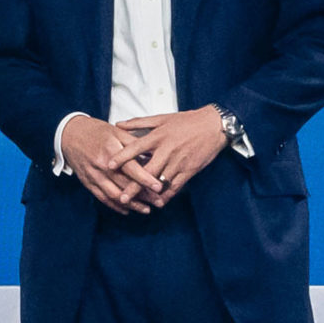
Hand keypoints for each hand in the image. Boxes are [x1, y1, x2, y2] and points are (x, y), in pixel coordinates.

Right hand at [61, 116, 163, 214]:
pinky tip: (127, 210)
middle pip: (125, 184)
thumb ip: (135, 144)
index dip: (145, 179)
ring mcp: (93, 175)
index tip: (159, 187)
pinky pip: (102, 197)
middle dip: (144, 196)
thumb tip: (153, 155)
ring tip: (147, 209)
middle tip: (160, 202)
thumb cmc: (96, 131)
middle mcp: (101, 165)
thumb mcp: (117, 132)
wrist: (69, 134)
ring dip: (131, 204)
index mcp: (110, 149)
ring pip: (114, 195)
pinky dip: (115, 206)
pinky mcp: (87, 182)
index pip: (131, 168)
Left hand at [111, 106, 227, 206]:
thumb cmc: (186, 121)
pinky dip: (167, 195)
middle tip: (122, 197)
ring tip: (137, 204)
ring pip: (161, 181)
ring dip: (149, 194)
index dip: (122, 157)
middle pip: (147, 170)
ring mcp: (178, 162)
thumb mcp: (161, 118)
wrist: (213, 126)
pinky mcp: (189, 170)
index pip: (135, 148)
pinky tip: (158, 202)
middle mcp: (166, 150)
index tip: (109, 166)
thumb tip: (118, 124)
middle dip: (134, 185)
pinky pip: (176, 185)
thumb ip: (138, 122)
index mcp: (157, 136)